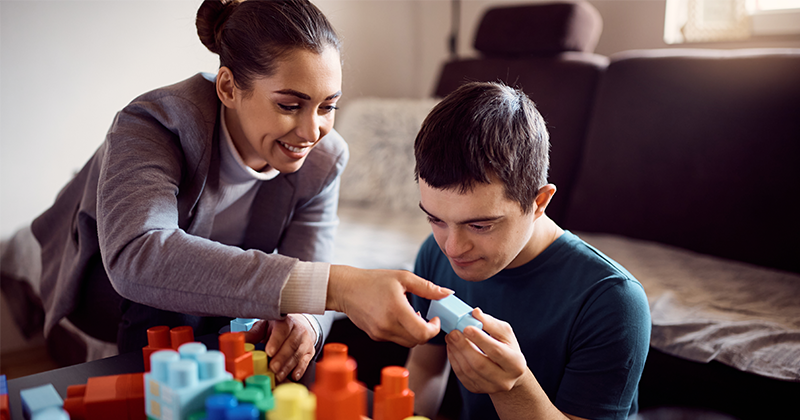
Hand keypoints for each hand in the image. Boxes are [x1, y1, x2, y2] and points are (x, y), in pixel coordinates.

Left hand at [244, 315, 316, 382]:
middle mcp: (298, 329)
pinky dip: (300, 369)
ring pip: (298, 354)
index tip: (269, 351)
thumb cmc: (278, 328)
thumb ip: (253, 334)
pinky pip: (306, 361)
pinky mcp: (310, 351)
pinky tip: (293, 375)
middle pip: (291, 344)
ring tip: (279, 375)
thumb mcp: (265, 327)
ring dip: (288, 366)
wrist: (298, 327)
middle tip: (273, 368)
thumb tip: (239, 340)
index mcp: (285, 321)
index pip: (282, 329)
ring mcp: (306, 340)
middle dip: (282, 358)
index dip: (276, 340)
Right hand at [326, 265, 451, 346]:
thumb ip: (427, 287)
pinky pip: (396, 339)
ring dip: (415, 332)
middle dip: (427, 331)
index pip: (423, 333)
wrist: (345, 289)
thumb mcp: (403, 278)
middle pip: (417, 341)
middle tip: (427, 317)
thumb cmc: (373, 280)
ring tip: (412, 315)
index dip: (435, 329)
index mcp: (396, 310)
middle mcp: (387, 326)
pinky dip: (403, 332)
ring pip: (408, 342)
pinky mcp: (375, 336)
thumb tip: (448, 293)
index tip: (436, 319)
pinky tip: (398, 317)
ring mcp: (380, 333)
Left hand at [445, 308, 528, 394]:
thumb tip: (475, 312)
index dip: (480, 339)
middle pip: (480, 364)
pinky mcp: (477, 389)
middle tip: (453, 333)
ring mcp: (490, 387)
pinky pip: (462, 376)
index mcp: (516, 364)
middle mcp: (505, 380)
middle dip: (463, 347)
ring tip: (450, 338)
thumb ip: (490, 323)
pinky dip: (454, 361)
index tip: (466, 328)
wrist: (507, 371)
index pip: (496, 351)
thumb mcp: (505, 333)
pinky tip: (451, 348)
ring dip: (456, 353)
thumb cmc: (506, 347)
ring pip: (468, 371)